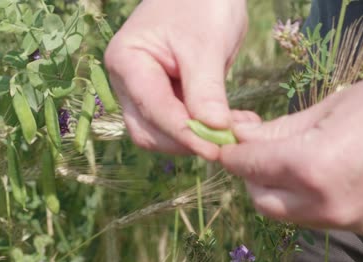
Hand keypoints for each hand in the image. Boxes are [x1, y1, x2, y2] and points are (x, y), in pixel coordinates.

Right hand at [105, 0, 247, 159]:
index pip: (152, 109)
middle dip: (184, 141)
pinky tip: (232, 125)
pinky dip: (204, 129)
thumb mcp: (205, 46)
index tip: (215, 147)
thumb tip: (215, 132)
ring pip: (163, 132)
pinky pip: (180, 122)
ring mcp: (145, 90)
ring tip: (235, 131)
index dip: (183, 133)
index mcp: (127, 62)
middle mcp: (129, 81)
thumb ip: (206, 90)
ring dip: (197, 138)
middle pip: (148, 130)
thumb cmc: (201, 3)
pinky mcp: (166, 95)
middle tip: (224, 143)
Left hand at [219, 62, 362, 237]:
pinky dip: (308, 198)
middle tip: (256, 151)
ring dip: (278, 190)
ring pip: (290, 214)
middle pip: (263, 201)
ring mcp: (351, 221)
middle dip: (251, 176)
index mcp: (313, 168)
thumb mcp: (331, 107)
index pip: (249, 167)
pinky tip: (321, 173)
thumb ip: (279, 129)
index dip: (230, 154)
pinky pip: (320, 217)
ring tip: (288, 159)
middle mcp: (328, 206)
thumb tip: (242, 136)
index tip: (226, 143)